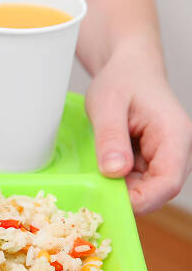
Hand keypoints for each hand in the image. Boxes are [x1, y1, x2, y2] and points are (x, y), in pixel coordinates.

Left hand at [86, 47, 191, 213]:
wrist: (128, 68)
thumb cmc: (121, 80)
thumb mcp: (107, 104)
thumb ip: (111, 138)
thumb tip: (115, 172)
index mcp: (174, 135)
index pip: (168, 182)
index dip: (142, 200)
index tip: (110, 202)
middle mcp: (176, 151)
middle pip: (158, 192)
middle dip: (127, 198)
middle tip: (94, 192)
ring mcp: (165, 157)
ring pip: (147, 190)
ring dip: (121, 191)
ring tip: (95, 178)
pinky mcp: (152, 161)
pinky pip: (138, 182)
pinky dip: (118, 183)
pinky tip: (101, 172)